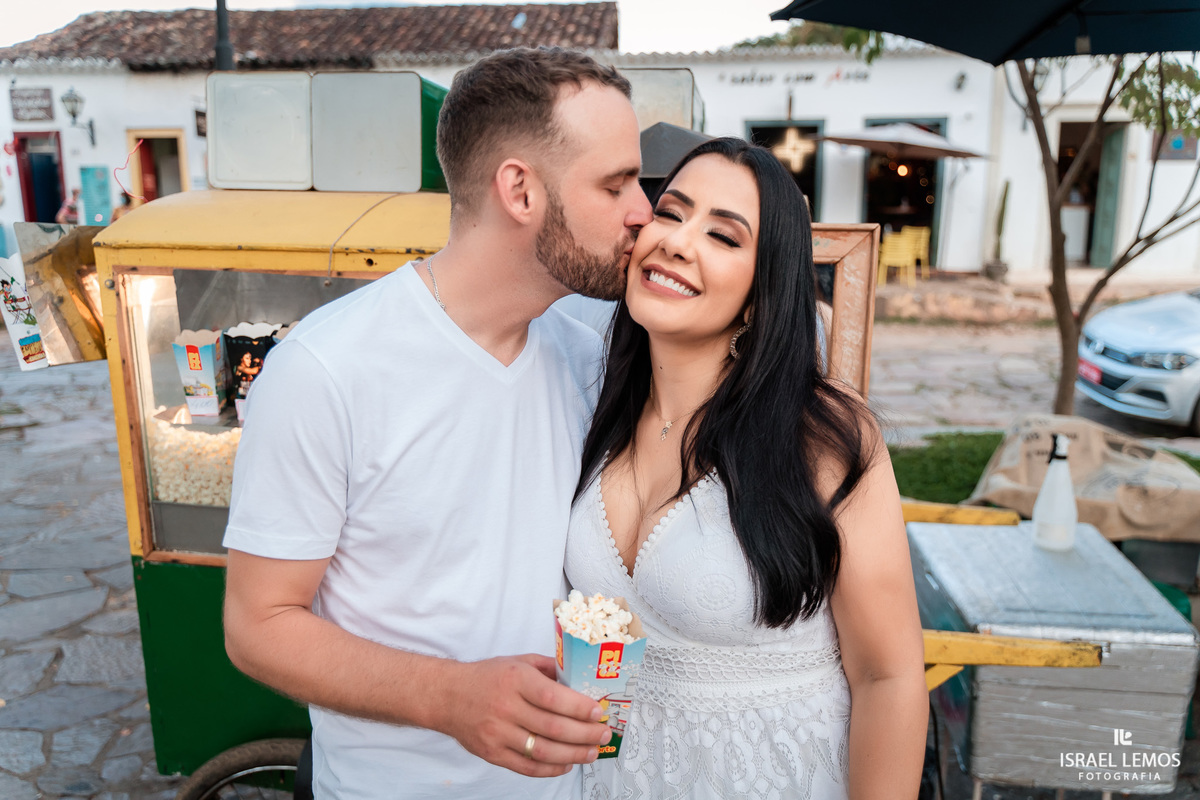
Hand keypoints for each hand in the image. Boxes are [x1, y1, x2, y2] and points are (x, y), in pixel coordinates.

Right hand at [436, 654, 612, 777]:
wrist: (447, 696)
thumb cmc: (486, 677)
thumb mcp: (518, 661)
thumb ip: (548, 668)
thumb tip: (580, 679)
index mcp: (515, 679)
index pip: (553, 697)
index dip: (580, 708)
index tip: (598, 712)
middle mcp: (506, 707)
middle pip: (553, 727)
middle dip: (585, 734)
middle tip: (604, 734)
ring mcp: (497, 733)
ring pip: (542, 751)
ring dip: (573, 754)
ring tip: (592, 752)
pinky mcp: (492, 753)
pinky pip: (526, 767)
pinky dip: (551, 769)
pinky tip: (567, 763)